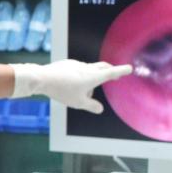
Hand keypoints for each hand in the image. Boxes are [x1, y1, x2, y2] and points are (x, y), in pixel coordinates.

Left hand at [11, 60, 130, 112]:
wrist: (42, 78)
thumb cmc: (61, 90)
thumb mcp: (78, 102)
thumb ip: (91, 106)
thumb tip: (100, 109)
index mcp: (92, 77)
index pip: (111, 73)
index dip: (121, 71)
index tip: (129, 68)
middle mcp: (86, 68)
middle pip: (103, 67)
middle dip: (110, 71)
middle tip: (114, 75)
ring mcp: (76, 64)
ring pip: (88, 70)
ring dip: (90, 78)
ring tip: (79, 91)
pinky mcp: (67, 63)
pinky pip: (77, 69)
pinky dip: (79, 76)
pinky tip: (68, 84)